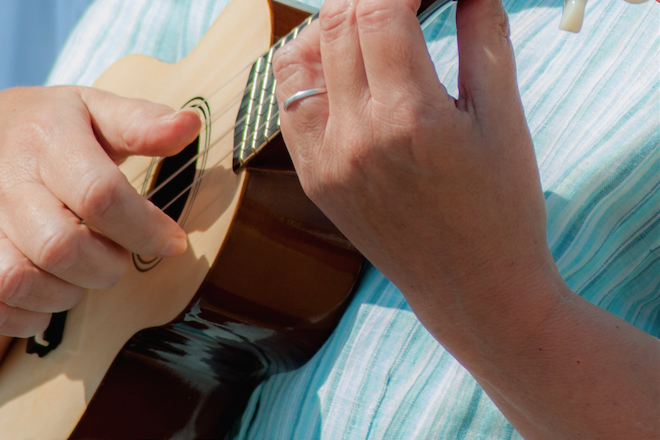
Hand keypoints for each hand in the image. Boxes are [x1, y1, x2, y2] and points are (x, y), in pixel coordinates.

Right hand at [0, 86, 199, 336]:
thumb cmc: (52, 128)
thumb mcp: (97, 111)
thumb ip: (143, 122)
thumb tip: (191, 124)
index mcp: (47, 139)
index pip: (99, 195)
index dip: (145, 229)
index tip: (173, 242)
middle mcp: (6, 180)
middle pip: (61, 246)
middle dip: (108, 265)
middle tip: (120, 254)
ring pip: (21, 280)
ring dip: (68, 291)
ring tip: (86, 269)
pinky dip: (30, 312)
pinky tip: (53, 288)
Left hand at [274, 0, 556, 332]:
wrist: (471, 289)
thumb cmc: (501, 209)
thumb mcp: (505, 121)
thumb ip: (484, 38)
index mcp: (410, 119)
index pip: (379, 8)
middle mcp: (355, 137)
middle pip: (337, 22)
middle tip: (405, 1)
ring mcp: (325, 161)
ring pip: (300, 56)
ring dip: (332, 25)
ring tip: (373, 27)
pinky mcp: (314, 179)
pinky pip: (291, 101)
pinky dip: (311, 68)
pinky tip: (345, 69)